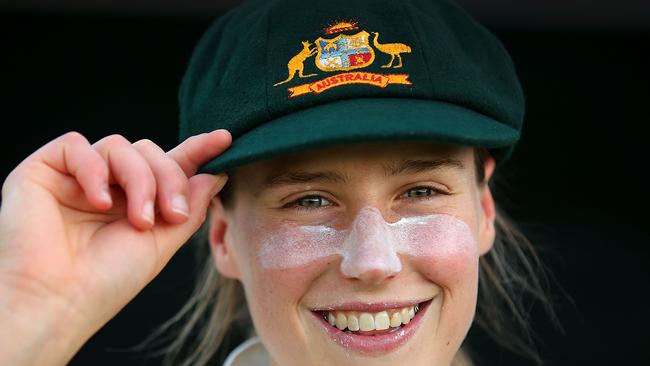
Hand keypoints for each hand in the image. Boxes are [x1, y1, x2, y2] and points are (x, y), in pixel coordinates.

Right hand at [0, 130, 230, 365]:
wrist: (62, 300)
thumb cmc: (110, 279)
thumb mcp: (163, 242)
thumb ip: (189, 206)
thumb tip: (215, 174)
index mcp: (134, 200)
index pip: (168, 165)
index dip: (196, 150)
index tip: (225, 139)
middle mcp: (107, 184)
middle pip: (149, 151)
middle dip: (169, 178)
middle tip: (172, 214)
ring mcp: (75, 176)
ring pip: (120, 145)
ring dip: (139, 180)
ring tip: (138, 220)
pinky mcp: (43, 170)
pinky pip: (76, 145)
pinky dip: (94, 170)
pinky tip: (99, 203)